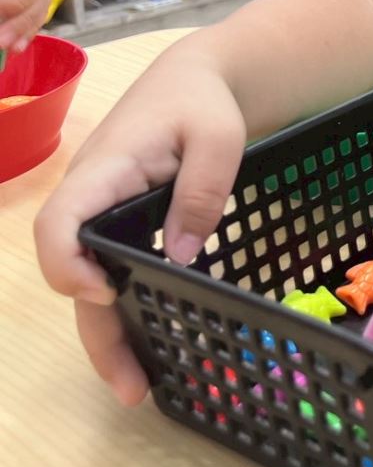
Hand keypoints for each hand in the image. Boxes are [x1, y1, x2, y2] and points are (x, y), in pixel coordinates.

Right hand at [34, 47, 245, 404]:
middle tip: (131, 387)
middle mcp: (90, 198)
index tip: (107, 291)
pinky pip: (110, 271)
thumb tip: (181, 256)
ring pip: (88, 283)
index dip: (70, 264)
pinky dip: (123, 309)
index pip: (59, 222)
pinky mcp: (116, 225)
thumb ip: (202, 192)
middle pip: (70, 272)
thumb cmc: (203, 101)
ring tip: (139, 387)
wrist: (196, 79)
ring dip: (109, 334)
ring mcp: (99, 214)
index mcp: (104, 169)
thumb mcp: (218, 137)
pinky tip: (147, 343)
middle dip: (95, 332)